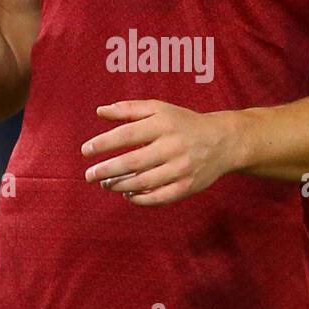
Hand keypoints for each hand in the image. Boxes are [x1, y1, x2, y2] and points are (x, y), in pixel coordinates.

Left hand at [81, 99, 239, 206]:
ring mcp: (181, 168)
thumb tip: (100, 112)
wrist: (223, 141)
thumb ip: (129, 109)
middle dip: (107, 170)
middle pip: (133, 162)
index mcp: (163, 124)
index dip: (103, 143)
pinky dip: (141, 199)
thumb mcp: (160, 109)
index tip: (86, 151)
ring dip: (120, 186)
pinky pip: (159, 197)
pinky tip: (128, 195)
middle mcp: (172, 146)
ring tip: (106, 184)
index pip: (127, 135)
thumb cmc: (184, 123)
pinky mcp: (188, 186)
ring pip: (144, 182)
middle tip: (89, 175)